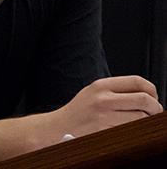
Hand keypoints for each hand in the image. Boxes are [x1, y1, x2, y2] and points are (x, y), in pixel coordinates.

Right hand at [45, 75, 161, 138]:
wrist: (58, 128)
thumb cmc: (78, 113)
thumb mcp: (93, 93)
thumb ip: (116, 91)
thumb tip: (146, 96)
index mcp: (101, 85)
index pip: (137, 81)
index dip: (152, 90)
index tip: (154, 97)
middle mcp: (103, 99)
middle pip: (144, 100)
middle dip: (155, 108)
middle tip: (154, 113)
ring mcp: (105, 117)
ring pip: (141, 118)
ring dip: (147, 122)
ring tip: (142, 123)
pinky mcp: (106, 132)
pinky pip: (132, 131)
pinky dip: (136, 131)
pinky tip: (131, 130)